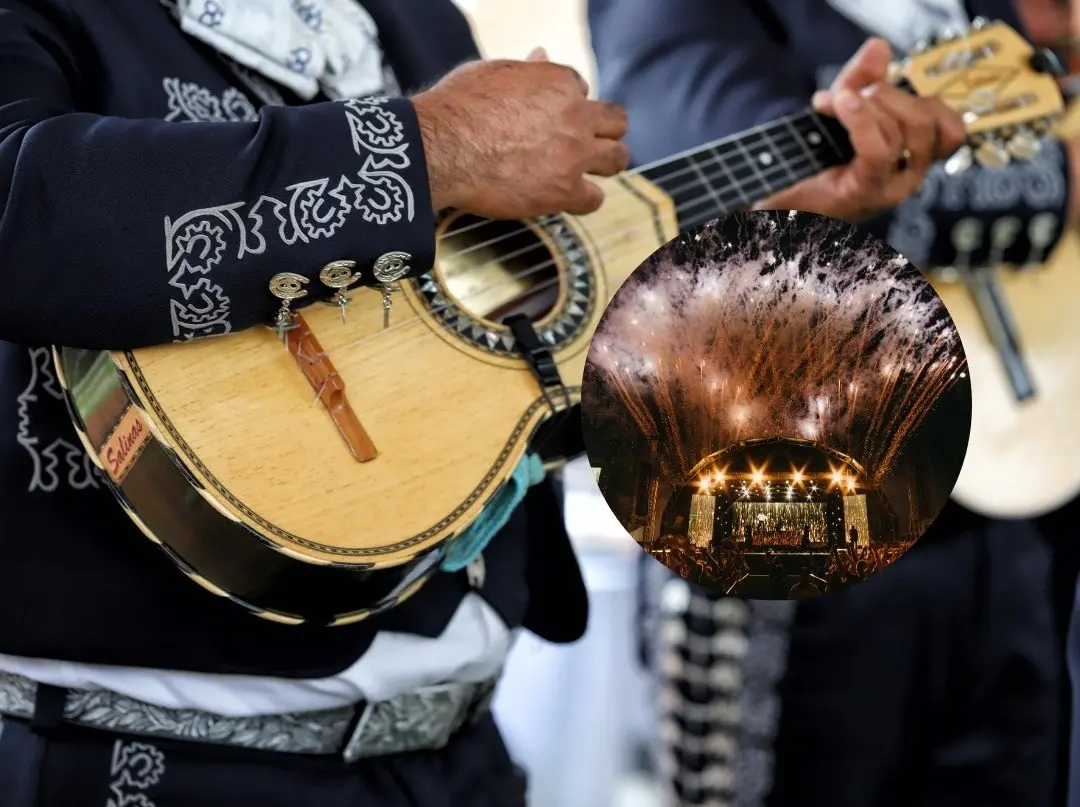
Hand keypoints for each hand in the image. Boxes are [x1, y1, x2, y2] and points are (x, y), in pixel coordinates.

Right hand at [412, 48, 629, 218]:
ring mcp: (573, 155)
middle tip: (590, 142)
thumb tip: (541, 54)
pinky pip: (594, 199)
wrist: (444, 147)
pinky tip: (571, 198)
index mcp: (559, 82)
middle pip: (615, 121)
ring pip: (616, 158)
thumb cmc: (458, 107)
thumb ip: (525, 70)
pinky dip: (586, 199)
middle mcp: (575, 116)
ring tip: (592, 170)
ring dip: (607, 163)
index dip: (569, 104)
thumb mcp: (493, 73)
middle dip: (605, 130)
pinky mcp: (563, 191)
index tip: (554, 117)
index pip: (581, 89)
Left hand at [755, 38, 965, 221]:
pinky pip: (878, 151)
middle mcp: (908, 175)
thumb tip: (878, 47)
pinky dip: (861, 120)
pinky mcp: (865, 192)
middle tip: (848, 92)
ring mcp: (890, 187)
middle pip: (925, 120)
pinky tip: (841, 103)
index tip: (879, 87)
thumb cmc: (816, 159)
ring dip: (865, 104)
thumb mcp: (843, 110)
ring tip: (832, 101)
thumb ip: (862, 78)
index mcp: (912, 158)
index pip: (949, 125)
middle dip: (887, 93)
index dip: (923, 96)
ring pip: (902, 131)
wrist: (780, 197)